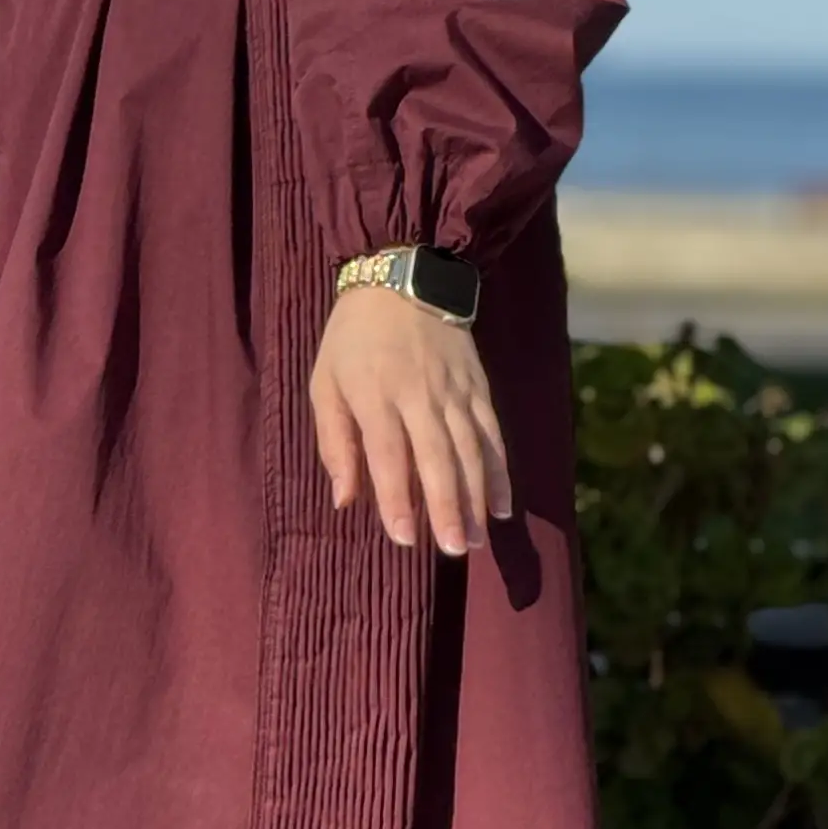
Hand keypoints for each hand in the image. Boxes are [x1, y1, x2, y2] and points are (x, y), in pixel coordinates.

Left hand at [309, 284, 511, 553]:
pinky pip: (493, 434)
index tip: (403, 538)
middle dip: (448, 507)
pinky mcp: (478, 387)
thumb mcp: (325, 383)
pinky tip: (502, 506)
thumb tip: (344, 499)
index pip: (388, 454)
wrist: (403, 278)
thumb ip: (334, 442)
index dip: (396, 498)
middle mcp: (419, 394)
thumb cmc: (352, 340)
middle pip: (438, 458)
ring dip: (477, 498)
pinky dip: (500, 472)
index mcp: (375, 394)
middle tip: (454, 550)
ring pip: (471, 451)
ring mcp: (454, 390)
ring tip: (477, 540)